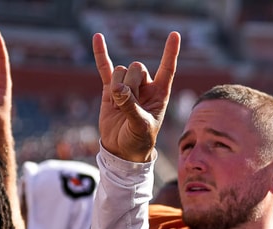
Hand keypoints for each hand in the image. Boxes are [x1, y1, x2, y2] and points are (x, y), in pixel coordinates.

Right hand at [93, 32, 180, 161]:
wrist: (123, 149)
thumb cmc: (139, 139)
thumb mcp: (141, 126)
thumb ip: (131, 107)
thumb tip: (118, 88)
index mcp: (160, 93)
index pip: (167, 68)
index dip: (170, 52)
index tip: (174, 34)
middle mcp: (145, 86)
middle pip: (136, 68)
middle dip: (130, 84)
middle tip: (129, 105)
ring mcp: (127, 86)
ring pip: (120, 70)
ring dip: (118, 85)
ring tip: (120, 105)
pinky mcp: (110, 89)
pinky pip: (105, 68)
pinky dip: (101, 54)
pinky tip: (98, 38)